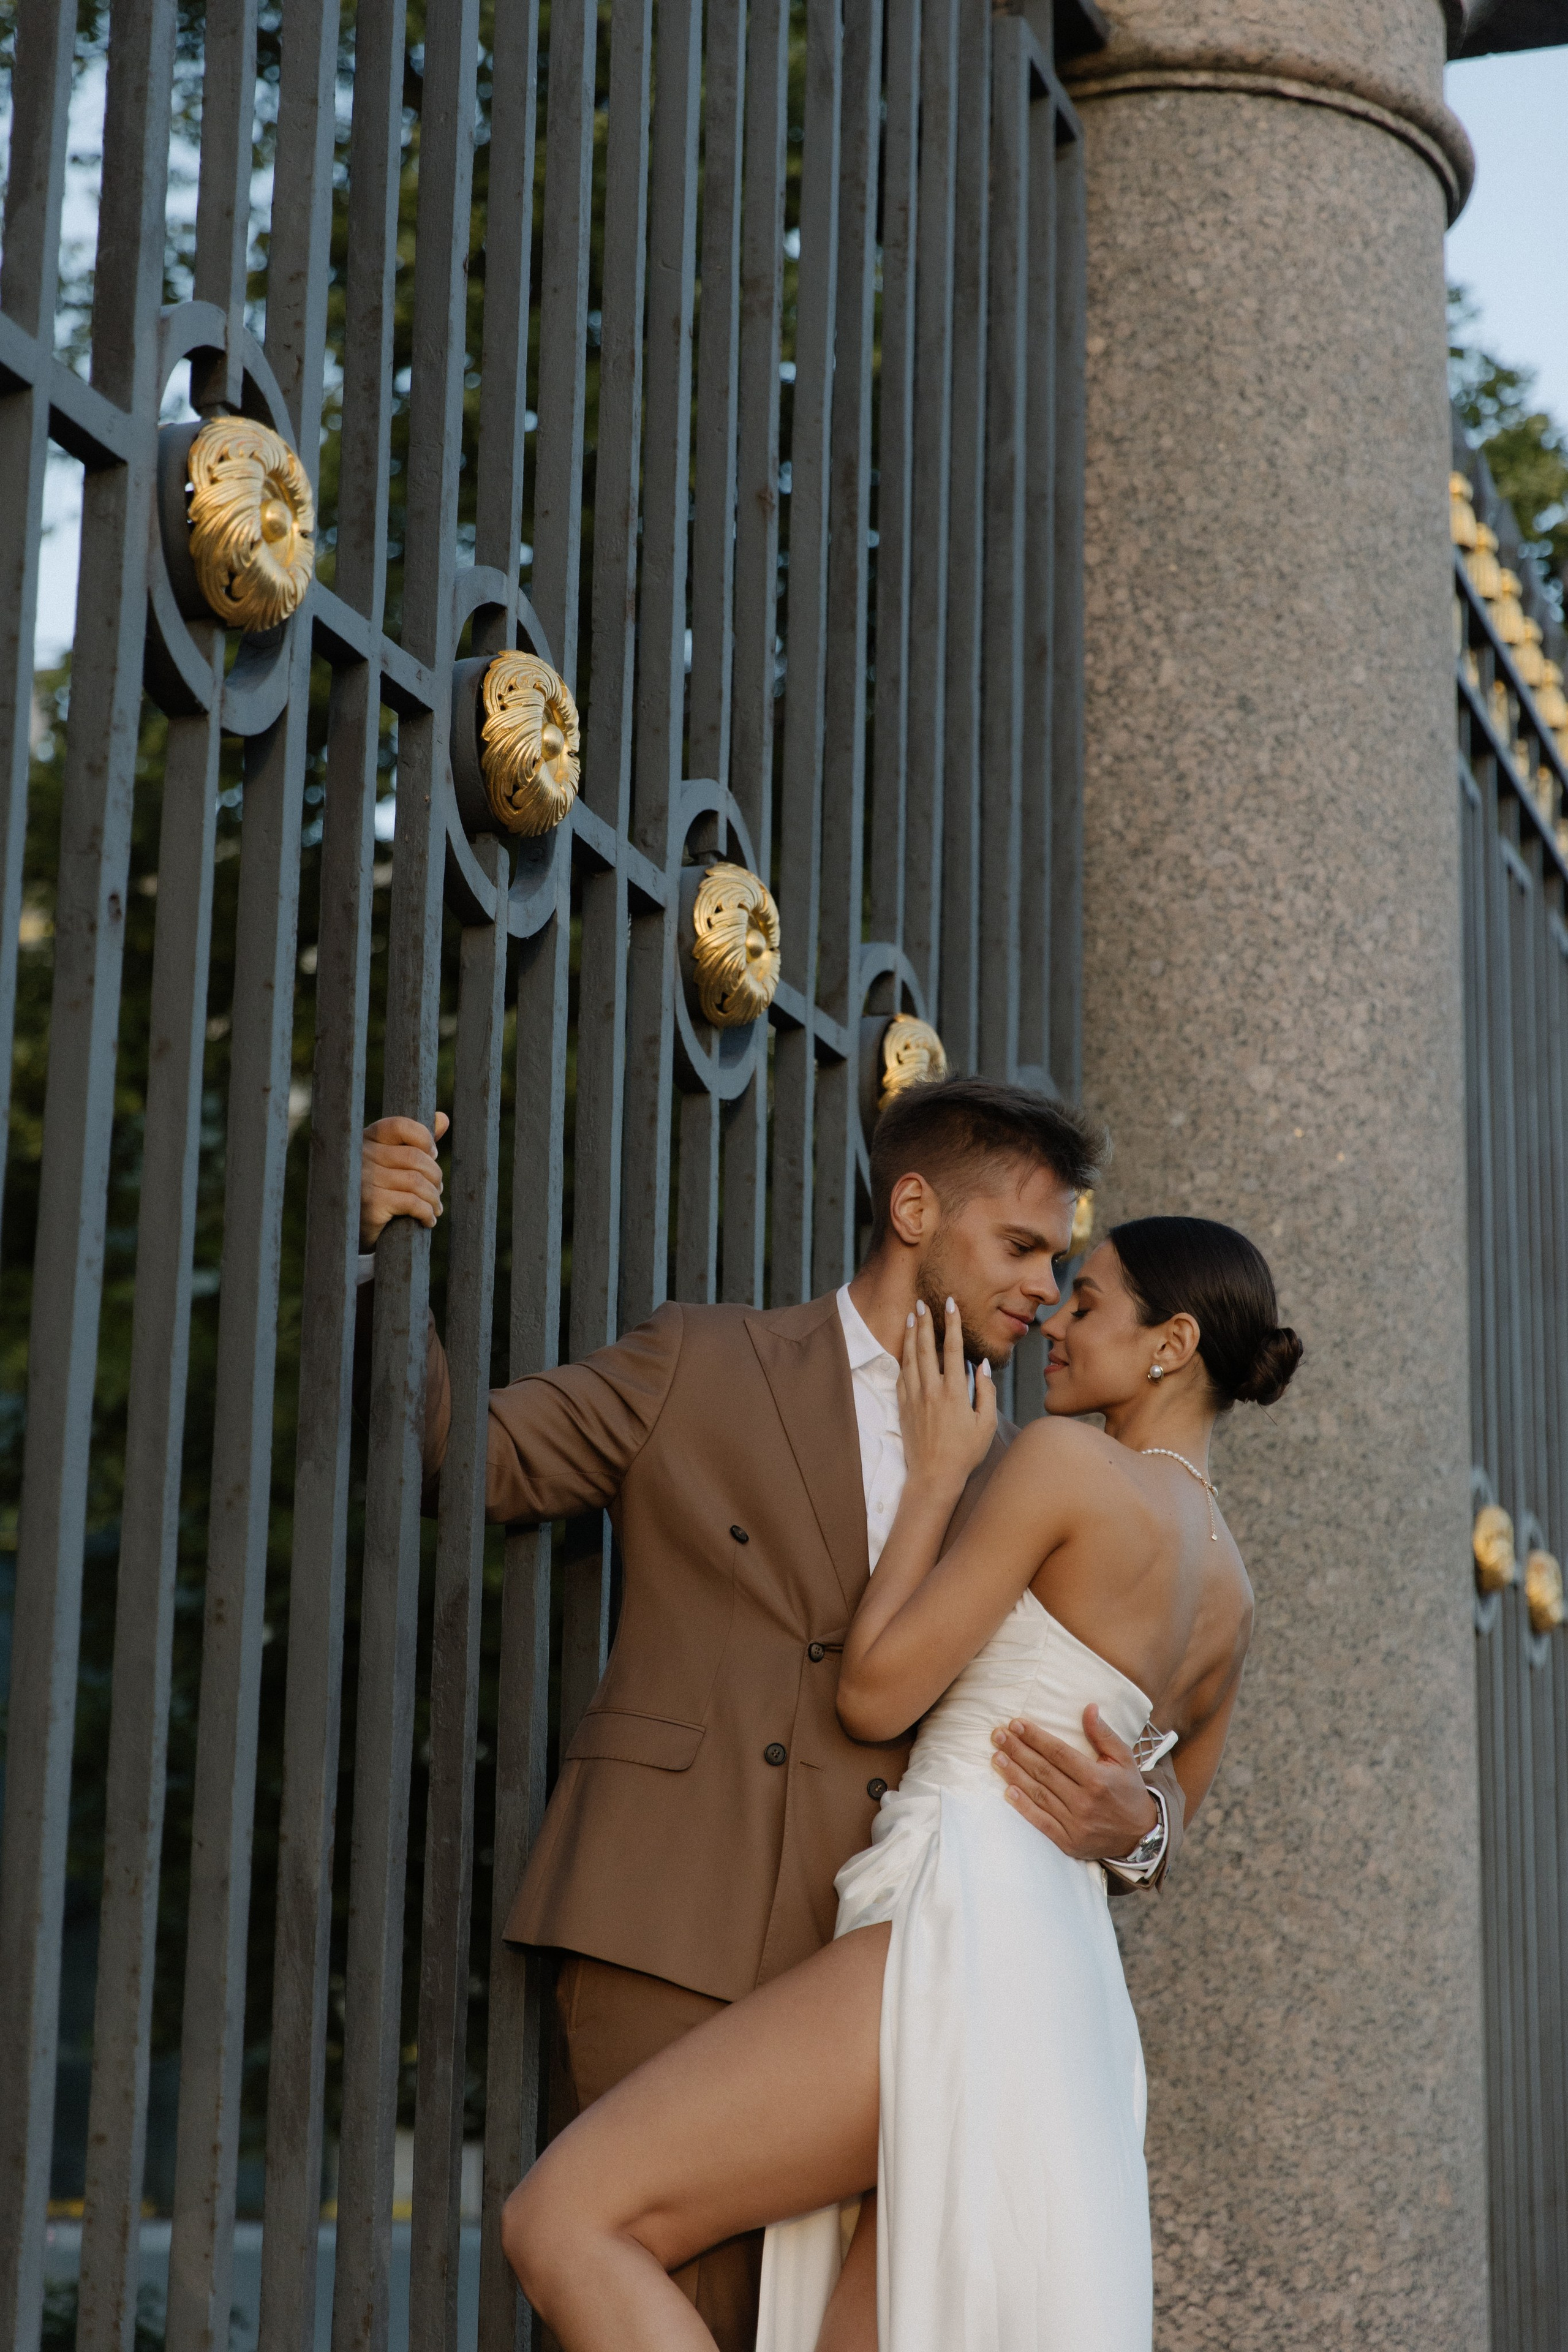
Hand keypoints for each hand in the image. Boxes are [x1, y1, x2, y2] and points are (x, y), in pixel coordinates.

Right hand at [360, 1113, 447, 1247]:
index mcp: (366, 1140)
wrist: (350, 1232)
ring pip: (416, 1181)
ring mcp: (364, 1180)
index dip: (424, 1138)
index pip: (400, 1125)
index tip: (432, 1155)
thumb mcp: (391, 1164)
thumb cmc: (375, 1193)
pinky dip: (427, 1212)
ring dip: (433, 1197)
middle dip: (434, 1175)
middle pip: (414, 1157)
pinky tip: (428, 1220)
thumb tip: (442, 1118)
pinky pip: (412, 1203)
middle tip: (437, 1190)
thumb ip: (415, 1142)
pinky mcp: (370, 1204)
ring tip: (435, 1207)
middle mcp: (361, 1156)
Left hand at [897, 1295, 996, 1496]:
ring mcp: (914, 1398)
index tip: (950, 1304)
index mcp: (954, 1392)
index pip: (952, 1349)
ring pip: (910, 1359)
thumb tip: (982, 1364)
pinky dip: (903, 1359)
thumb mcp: (986, 1423)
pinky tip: (905, 1349)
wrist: (934, 1476)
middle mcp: (931, 1391)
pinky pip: (901, 1377)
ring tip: (911, 1316)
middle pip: (925, 1347)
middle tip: (923, 1302)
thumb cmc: (965, 1452)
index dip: (951, 1323)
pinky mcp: (903, 1408)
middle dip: (924, 1322)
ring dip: (910, 1335)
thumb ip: (985, 1391)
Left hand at [989, 1703, 1156, 1862]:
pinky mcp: (1069, 1842)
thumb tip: (1088, 1708)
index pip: (1058, 1753)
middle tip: (997, 1735)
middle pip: (1043, 1771)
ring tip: (997, 1756)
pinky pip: (1041, 1822)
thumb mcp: (1124, 1759)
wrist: (1141, 1835)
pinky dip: (1023, 1807)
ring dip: (1014, 1774)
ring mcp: (1075, 1824)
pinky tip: (1008, 1791)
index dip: (1035, 1737)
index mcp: (1097, 1779)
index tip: (1016, 1724)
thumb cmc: (1129, 1791)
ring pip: (1038, 1794)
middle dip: (1017, 1750)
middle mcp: (1084, 1801)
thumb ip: (1103, 1734)